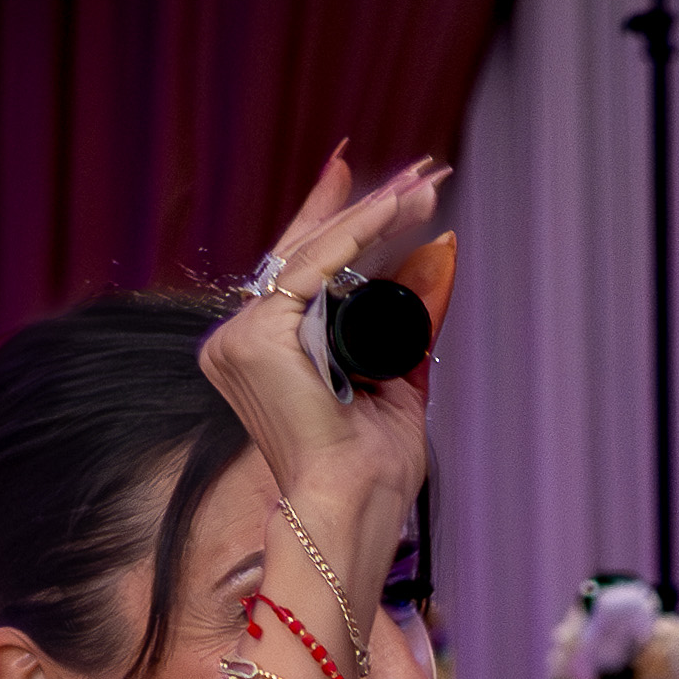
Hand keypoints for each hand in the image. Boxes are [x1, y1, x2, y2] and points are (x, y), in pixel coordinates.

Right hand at [197, 152, 454, 622]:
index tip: (363, 178)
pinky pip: (313, 266)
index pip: (300, 270)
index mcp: (264, 353)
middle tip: (422, 174)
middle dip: (368, 208)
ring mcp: (240, 338)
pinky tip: (395, 208)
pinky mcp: (255, 336)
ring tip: (426, 186)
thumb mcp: (398, 378)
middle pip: (307, 252)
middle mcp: (240, 341)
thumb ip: (408, 322)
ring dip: (375, 213)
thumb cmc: (370, 467)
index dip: (334, 218)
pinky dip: (358, 232)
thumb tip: (438, 254)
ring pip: (314, 251)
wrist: (354, 503)